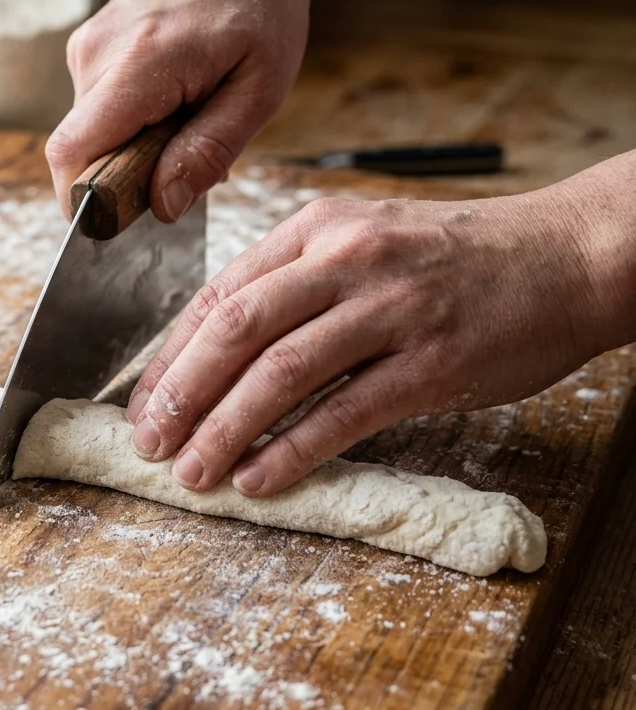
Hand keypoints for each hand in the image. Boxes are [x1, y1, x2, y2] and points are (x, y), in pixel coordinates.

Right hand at [44, 0, 311, 222]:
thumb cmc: (261, 10)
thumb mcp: (258, 91)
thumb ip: (209, 151)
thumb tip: (163, 205)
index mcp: (139, 63)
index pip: (73, 154)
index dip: (85, 202)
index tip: (121, 222)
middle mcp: (97, 52)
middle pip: (81, 152)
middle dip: (124, 177)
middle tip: (183, 162)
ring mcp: (87, 46)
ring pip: (89, 134)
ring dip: (130, 149)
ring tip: (184, 121)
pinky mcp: (88, 47)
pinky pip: (95, 110)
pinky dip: (128, 124)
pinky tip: (170, 104)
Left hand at [126, 182, 622, 497]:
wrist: (564, 256)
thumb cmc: (454, 259)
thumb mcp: (363, 241)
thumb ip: (294, 283)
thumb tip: (218, 351)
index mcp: (316, 230)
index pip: (220, 295)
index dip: (171, 356)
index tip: (144, 403)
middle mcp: (345, 260)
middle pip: (237, 329)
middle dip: (182, 393)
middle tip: (150, 443)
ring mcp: (390, 308)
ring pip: (282, 372)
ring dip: (226, 429)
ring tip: (193, 472)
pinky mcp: (431, 361)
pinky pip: (345, 411)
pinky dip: (293, 449)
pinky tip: (260, 479)